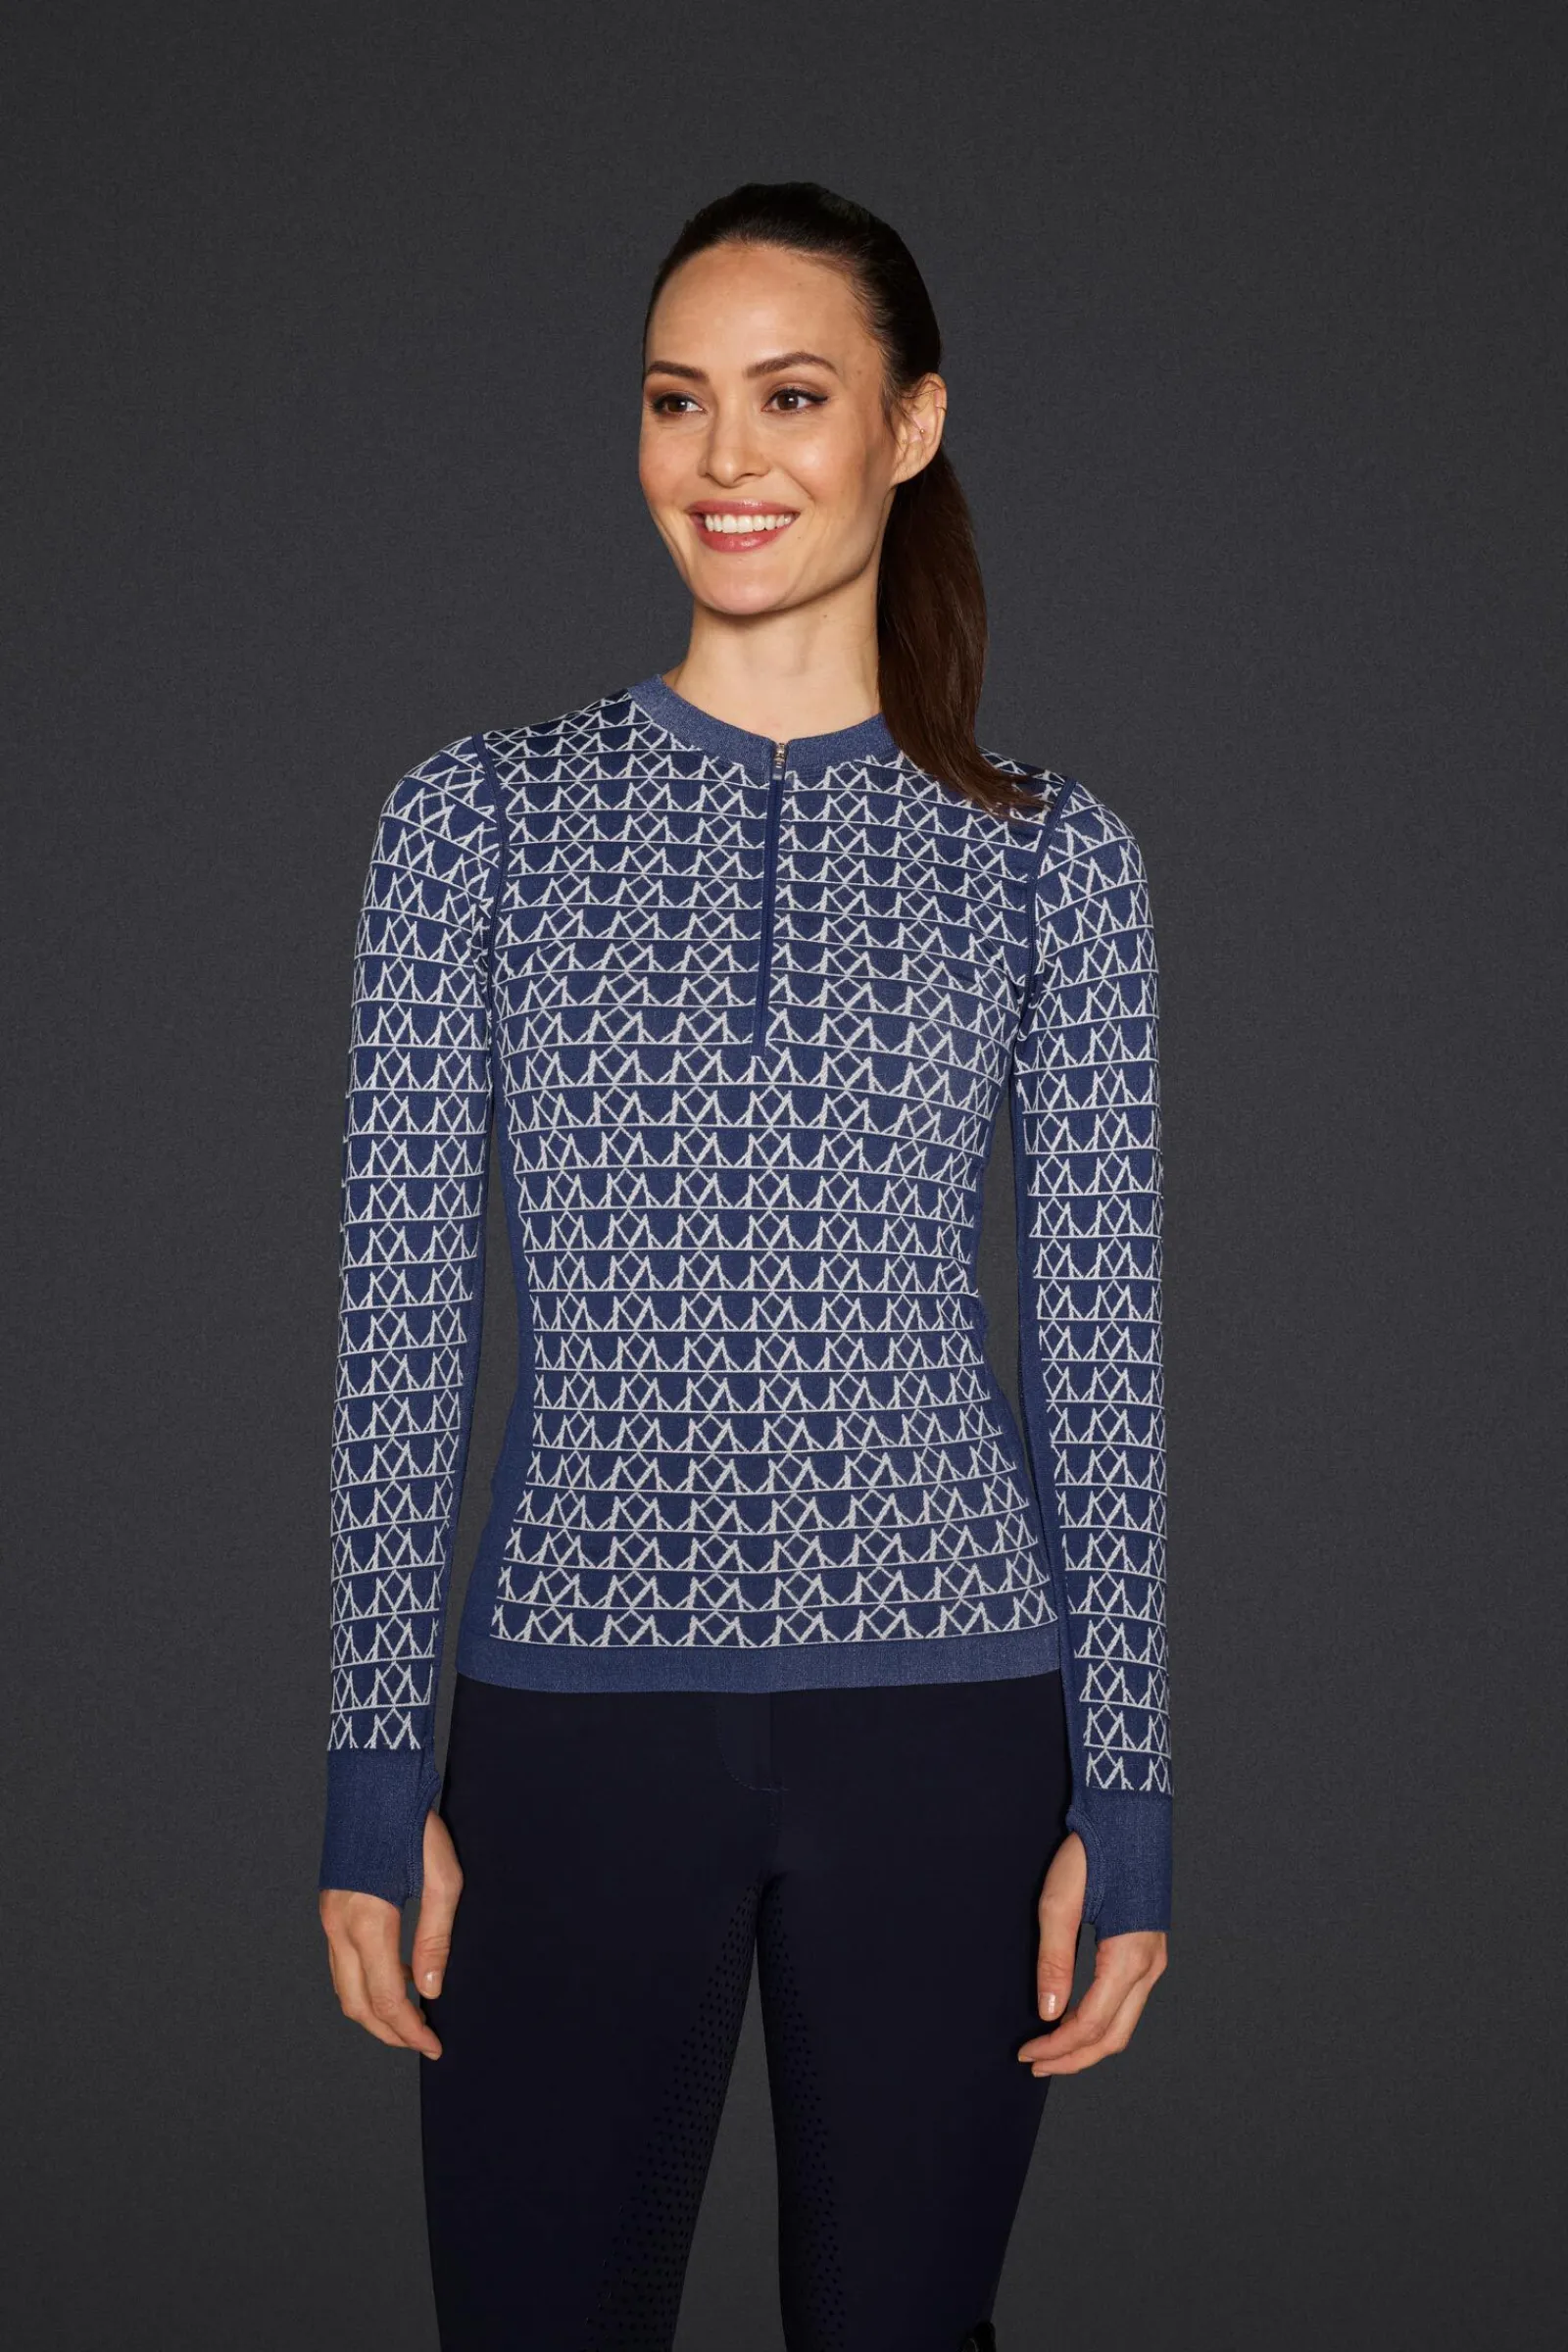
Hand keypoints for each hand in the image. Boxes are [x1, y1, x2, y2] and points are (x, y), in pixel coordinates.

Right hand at [319, 1806, 463, 2056]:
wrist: (375, 1774)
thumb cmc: (411, 1820)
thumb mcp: (441, 1877)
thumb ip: (435, 1937)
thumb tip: (431, 1990)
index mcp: (367, 1920)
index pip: (386, 1999)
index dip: (410, 2030)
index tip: (434, 2045)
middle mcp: (339, 1924)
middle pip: (356, 2004)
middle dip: (389, 2031)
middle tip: (423, 2040)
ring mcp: (329, 1915)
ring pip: (344, 1985)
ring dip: (375, 2008)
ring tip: (415, 2011)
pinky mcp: (330, 1905)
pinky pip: (342, 1961)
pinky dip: (366, 1981)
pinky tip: (397, 1973)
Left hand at [1016, 1830, 1167, 2075]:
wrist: (1127, 1814)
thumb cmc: (1094, 1851)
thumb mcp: (1059, 1902)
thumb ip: (1054, 1960)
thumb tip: (1048, 2013)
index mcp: (1128, 1957)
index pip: (1091, 2025)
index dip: (1058, 2046)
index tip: (1027, 2052)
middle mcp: (1149, 1965)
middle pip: (1113, 2037)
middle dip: (1073, 2058)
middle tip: (1035, 2063)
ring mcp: (1154, 1959)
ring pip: (1124, 2025)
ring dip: (1088, 2044)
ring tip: (1051, 2049)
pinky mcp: (1149, 1951)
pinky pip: (1127, 2005)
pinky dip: (1101, 2024)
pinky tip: (1075, 2020)